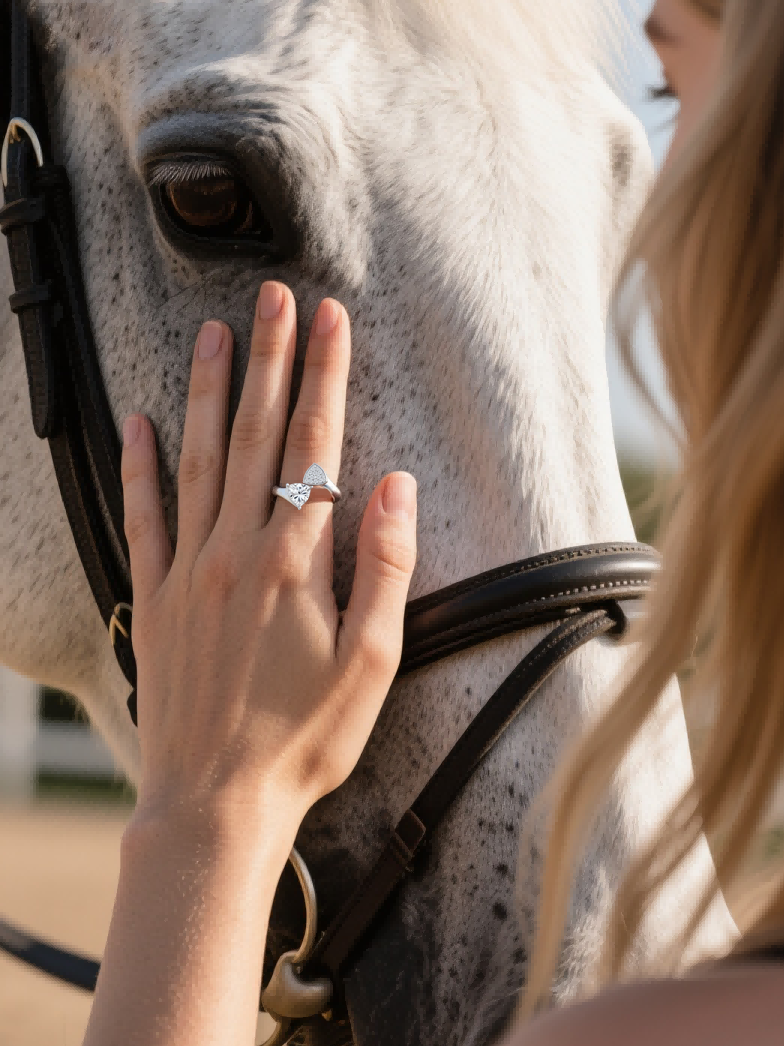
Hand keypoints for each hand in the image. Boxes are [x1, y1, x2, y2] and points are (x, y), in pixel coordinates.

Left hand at [120, 282, 416, 828]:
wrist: (217, 801)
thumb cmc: (304, 739)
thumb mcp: (374, 663)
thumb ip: (386, 567)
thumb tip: (395, 486)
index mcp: (295, 562)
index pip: (316, 445)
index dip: (326, 375)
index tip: (331, 318)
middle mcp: (237, 550)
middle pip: (256, 433)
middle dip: (269, 358)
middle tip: (273, 296)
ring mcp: (188, 570)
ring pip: (197, 458)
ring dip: (207, 389)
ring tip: (214, 330)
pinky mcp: (153, 598)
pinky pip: (142, 516)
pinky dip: (139, 465)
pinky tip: (139, 422)